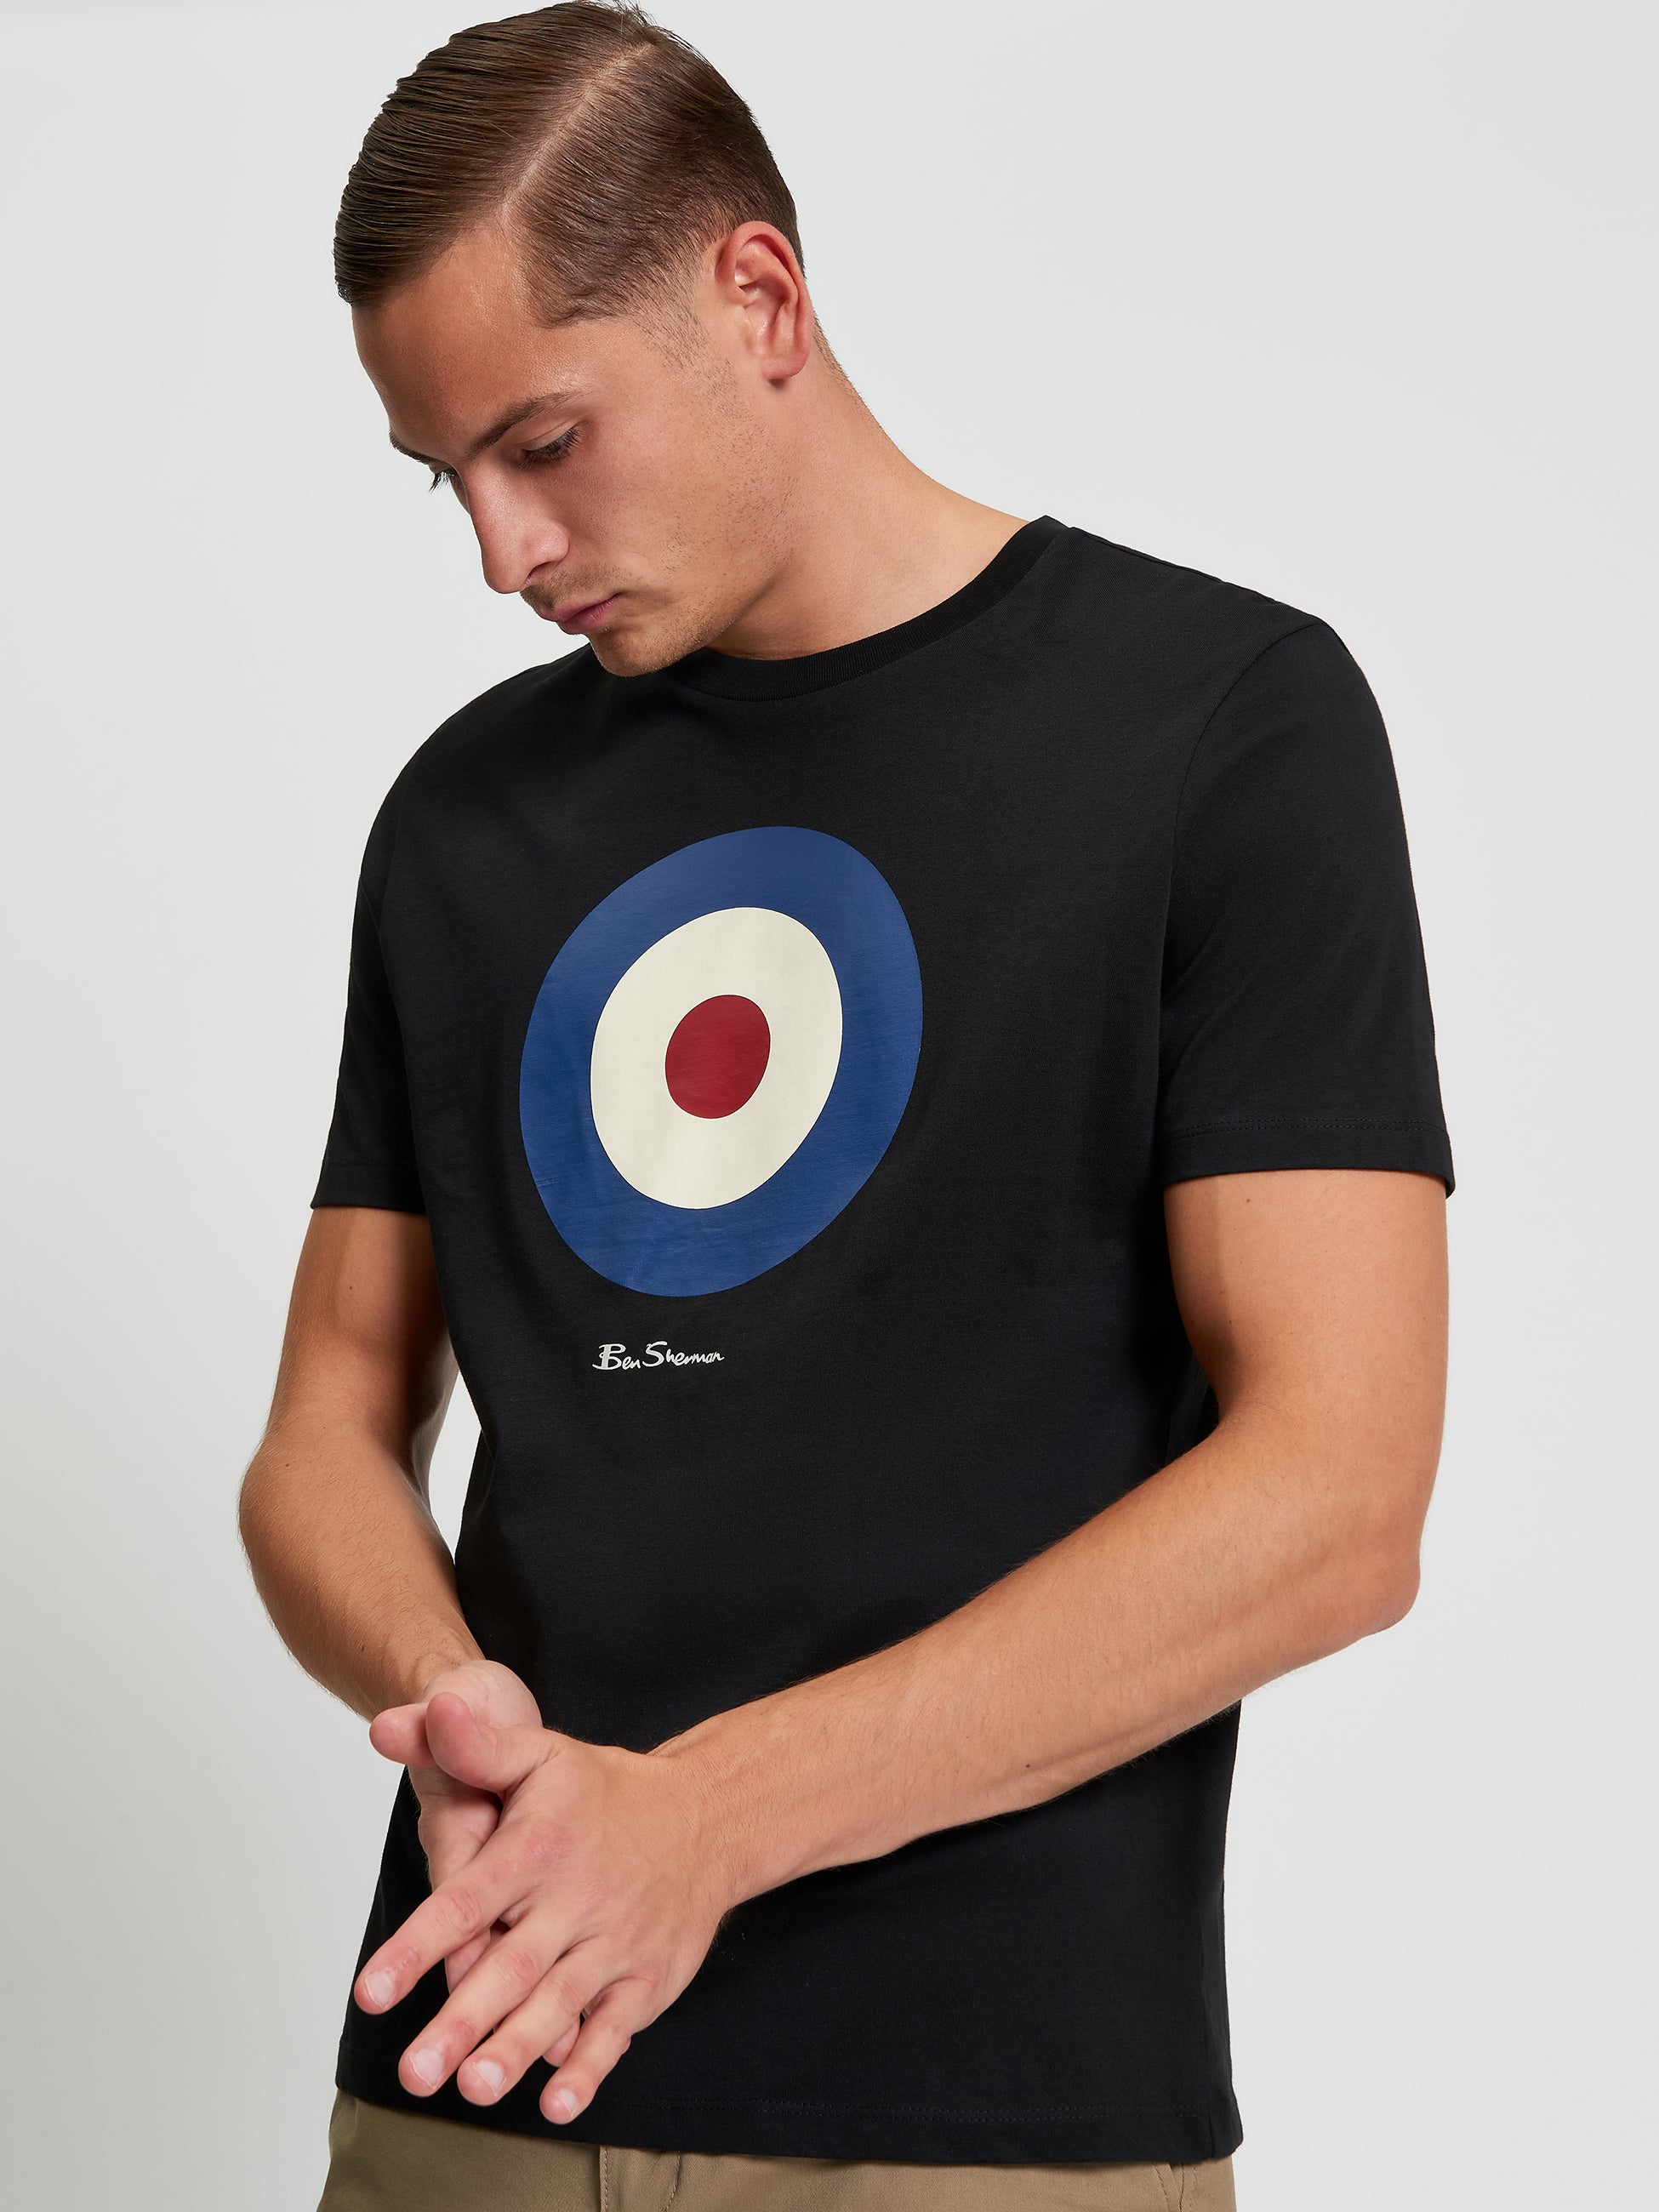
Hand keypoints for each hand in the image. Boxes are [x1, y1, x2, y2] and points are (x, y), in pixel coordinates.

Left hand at [354, 1690, 740, 2125]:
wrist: (707, 1815)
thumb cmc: (603, 1792)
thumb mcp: (538, 1753)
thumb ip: (467, 1745)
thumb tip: (391, 1722)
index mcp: (540, 1846)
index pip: (469, 1901)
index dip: (419, 1946)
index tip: (372, 1991)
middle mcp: (578, 1899)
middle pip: (512, 1967)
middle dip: (463, 2019)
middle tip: (415, 2070)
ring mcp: (616, 1942)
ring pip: (561, 2003)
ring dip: (519, 2049)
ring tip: (476, 2087)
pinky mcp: (648, 1978)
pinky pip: (616, 2028)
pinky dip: (590, 2065)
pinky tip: (559, 2101)